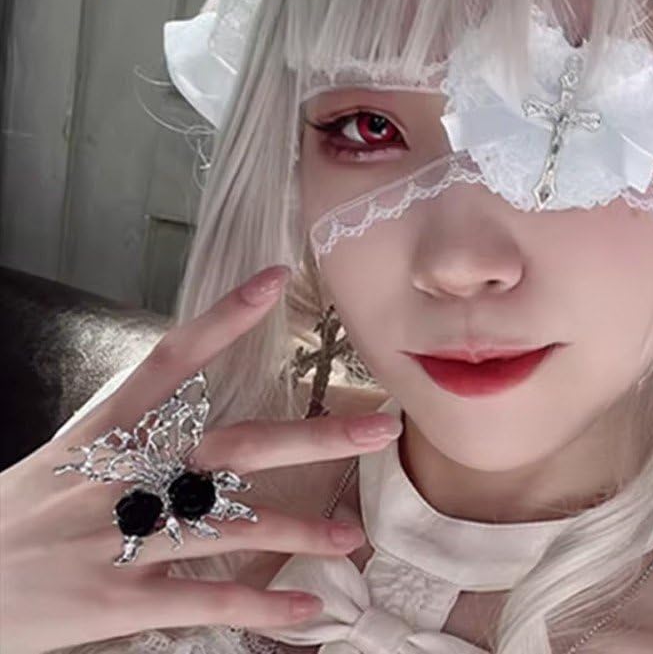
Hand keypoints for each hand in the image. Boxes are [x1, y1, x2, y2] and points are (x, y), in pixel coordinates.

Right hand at [0, 265, 402, 653]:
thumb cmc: (13, 520)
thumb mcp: (65, 461)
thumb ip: (131, 441)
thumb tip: (193, 425)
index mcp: (107, 432)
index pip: (173, 358)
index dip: (224, 317)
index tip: (275, 279)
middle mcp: (126, 476)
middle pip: (236, 446)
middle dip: (315, 437)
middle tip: (381, 428)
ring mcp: (125, 538)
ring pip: (237, 528)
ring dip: (301, 532)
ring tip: (353, 539)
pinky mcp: (117, 601)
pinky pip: (205, 601)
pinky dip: (259, 606)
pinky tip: (305, 609)